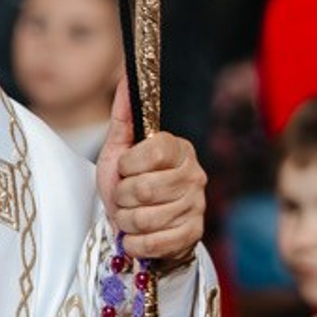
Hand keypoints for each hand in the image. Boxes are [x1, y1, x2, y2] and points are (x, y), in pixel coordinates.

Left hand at [95, 82, 206, 264]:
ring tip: (130, 215)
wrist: (138, 225)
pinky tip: (136, 236)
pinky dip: (135, 243)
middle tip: (124, 197)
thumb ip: (123, 115)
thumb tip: (126, 74)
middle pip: (145, 189)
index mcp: (179, 149)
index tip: (125, 169)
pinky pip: (154, 243)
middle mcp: (194, 175)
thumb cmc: (128, 183)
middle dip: (122, 197)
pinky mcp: (192, 235)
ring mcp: (196, 206)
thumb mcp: (119, 149)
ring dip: (126, 221)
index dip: (129, 164)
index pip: (153, 151)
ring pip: (146, 218)